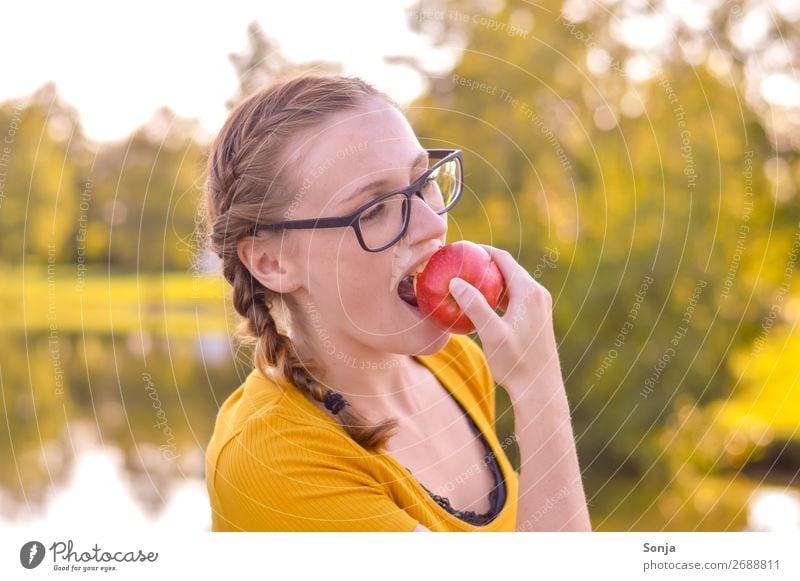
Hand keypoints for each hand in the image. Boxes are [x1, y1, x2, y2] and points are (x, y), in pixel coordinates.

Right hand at [447, 245, 562, 402]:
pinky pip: (514, 297)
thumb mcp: (492, 333)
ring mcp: (538, 306)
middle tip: (459, 264)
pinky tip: (480, 303)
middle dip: (484, 264)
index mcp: (528, 292)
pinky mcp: (536, 318)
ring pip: (510, 284)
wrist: (539, 389)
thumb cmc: (516, 363)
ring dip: (490, 281)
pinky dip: (497, 295)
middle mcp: (536, 294)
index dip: (482, 250)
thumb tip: (455, 282)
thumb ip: (475, 306)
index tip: (462, 249)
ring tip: (465, 281)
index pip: (503, 259)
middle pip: (507, 269)